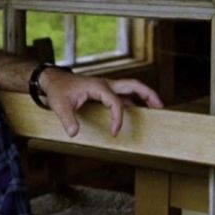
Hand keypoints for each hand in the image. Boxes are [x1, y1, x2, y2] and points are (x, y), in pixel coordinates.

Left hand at [41, 69, 163, 136]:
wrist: (53, 80)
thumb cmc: (57, 90)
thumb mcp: (60, 105)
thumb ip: (67, 119)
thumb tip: (74, 133)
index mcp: (98, 86)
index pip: (115, 102)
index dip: (118, 118)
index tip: (115, 132)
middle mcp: (106, 84)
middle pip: (133, 85)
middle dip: (148, 94)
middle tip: (161, 106)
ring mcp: (107, 87)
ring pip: (131, 89)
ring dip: (144, 97)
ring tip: (157, 109)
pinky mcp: (105, 92)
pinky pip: (123, 96)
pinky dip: (133, 102)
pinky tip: (138, 112)